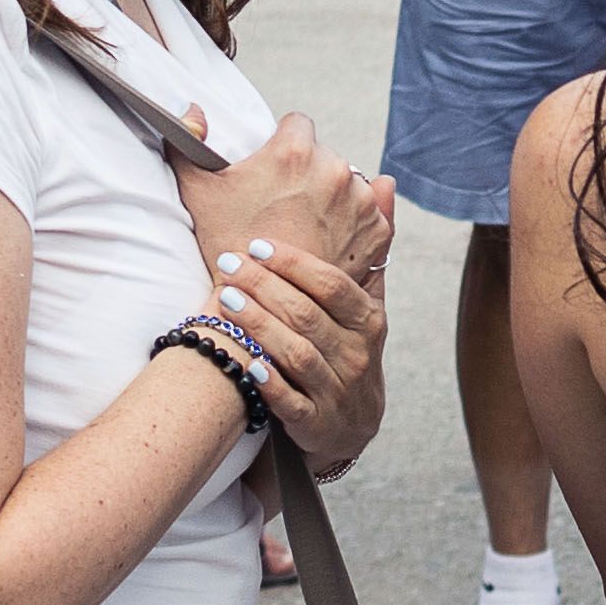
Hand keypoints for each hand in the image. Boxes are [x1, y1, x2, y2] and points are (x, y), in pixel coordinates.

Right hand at [176, 110, 390, 286]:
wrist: (261, 306)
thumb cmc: (227, 244)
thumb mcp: (197, 190)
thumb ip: (187, 139)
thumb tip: (192, 108)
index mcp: (295, 151)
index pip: (296, 124)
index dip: (282, 144)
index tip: (273, 170)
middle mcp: (336, 169)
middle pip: (324, 154)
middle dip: (307, 173)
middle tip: (284, 205)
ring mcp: (361, 202)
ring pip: (349, 183)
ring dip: (333, 197)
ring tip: (305, 226)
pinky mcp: (377, 232)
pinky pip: (370, 213)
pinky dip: (354, 223)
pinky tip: (329, 239)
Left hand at [197, 227, 393, 476]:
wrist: (353, 423)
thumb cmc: (351, 348)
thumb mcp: (367, 301)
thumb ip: (371, 244)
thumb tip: (382, 181)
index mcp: (369, 320)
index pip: (333, 286)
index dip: (296, 264)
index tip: (258, 244)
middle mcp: (358, 354)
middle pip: (308, 315)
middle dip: (265, 287)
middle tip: (227, 264)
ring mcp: (338, 390)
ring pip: (296, 354)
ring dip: (258, 325)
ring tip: (223, 299)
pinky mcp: (316, 422)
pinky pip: (290, 401)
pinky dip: (268, 383)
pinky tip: (245, 363)